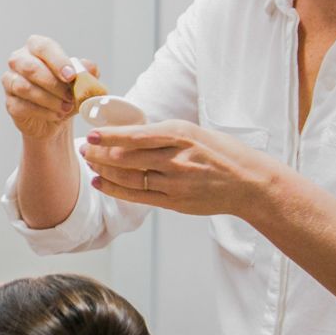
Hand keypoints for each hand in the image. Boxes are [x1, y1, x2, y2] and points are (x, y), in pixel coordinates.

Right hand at [3, 35, 89, 141]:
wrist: (56, 117)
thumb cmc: (66, 92)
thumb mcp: (82, 80)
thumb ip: (87, 71)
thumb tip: (88, 68)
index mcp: (36, 47)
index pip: (43, 46)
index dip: (58, 61)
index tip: (71, 76)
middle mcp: (19, 60)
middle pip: (30, 67)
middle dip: (53, 83)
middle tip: (70, 96)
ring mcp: (10, 81)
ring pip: (24, 87)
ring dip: (49, 99)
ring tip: (66, 107)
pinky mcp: (10, 103)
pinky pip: (22, 106)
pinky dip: (43, 112)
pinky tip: (56, 115)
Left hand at [81, 120, 276, 217]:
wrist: (249, 183)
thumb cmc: (221, 153)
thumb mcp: (194, 133)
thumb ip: (163, 135)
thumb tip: (127, 133)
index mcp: (181, 135)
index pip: (136, 136)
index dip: (109, 136)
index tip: (92, 134)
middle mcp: (176, 159)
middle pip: (126, 158)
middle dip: (100, 154)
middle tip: (86, 149)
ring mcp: (175, 183)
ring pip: (129, 177)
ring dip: (104, 171)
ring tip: (91, 164)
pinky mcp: (174, 202)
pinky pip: (137, 196)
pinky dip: (115, 189)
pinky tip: (101, 182)